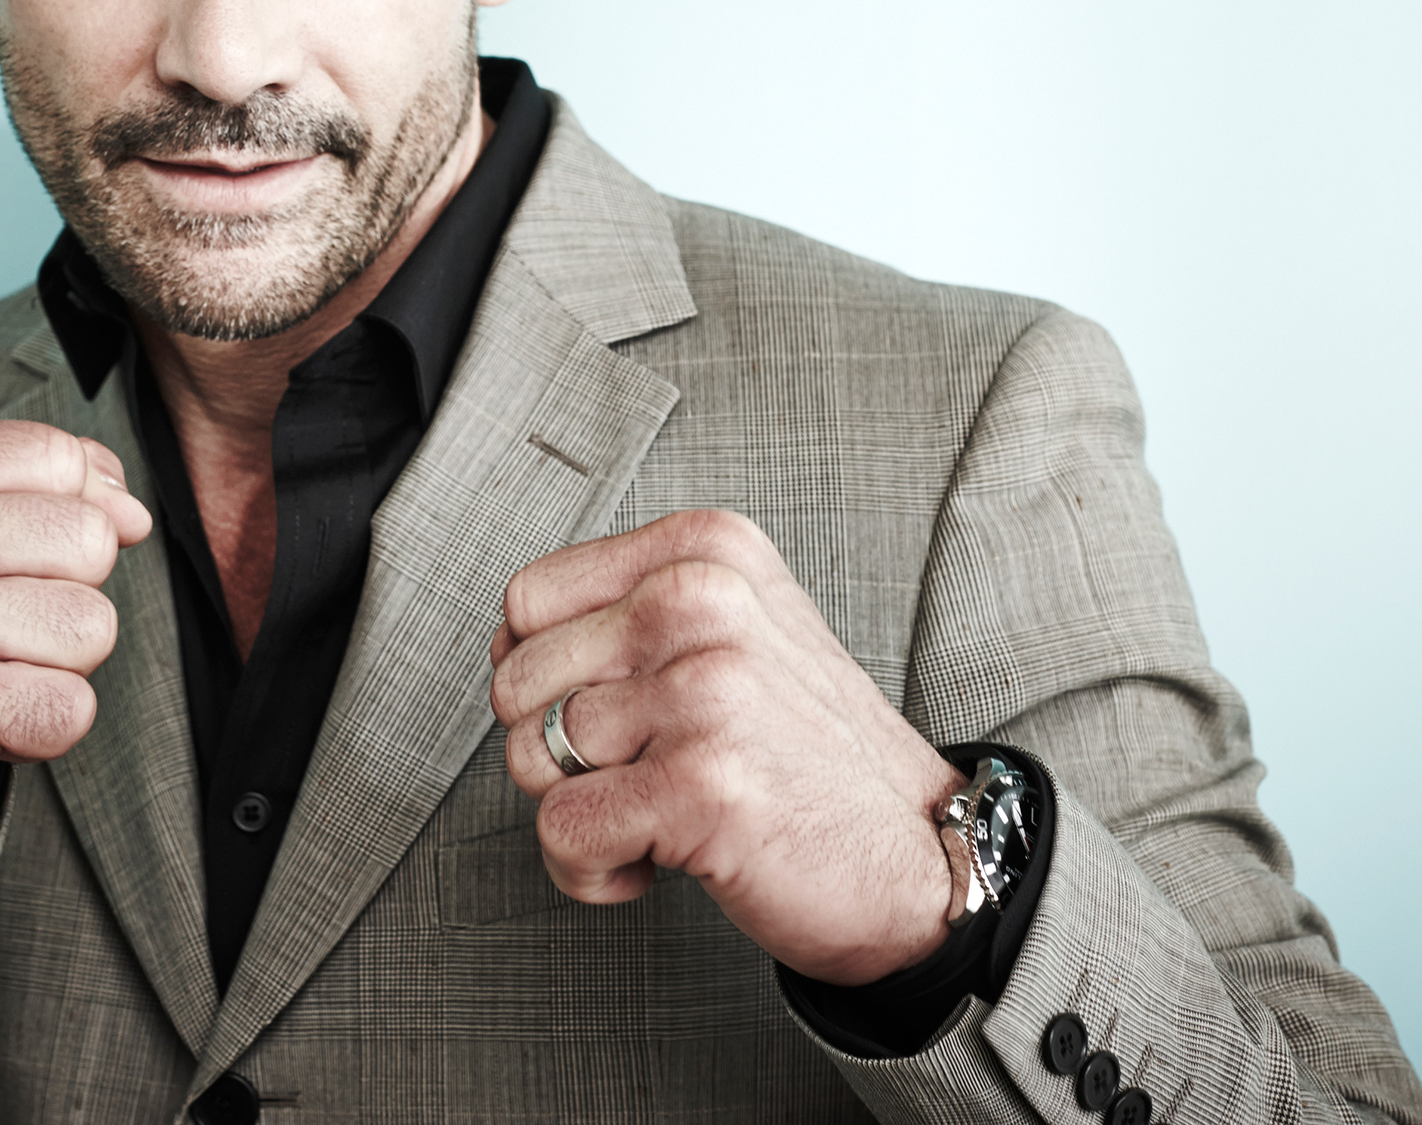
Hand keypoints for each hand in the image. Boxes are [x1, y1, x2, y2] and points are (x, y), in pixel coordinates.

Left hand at [488, 509, 962, 983]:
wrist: (916, 855)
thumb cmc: (808, 752)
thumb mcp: (735, 630)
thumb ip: (625, 611)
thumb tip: (505, 642)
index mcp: (704, 551)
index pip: (528, 599)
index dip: (544, 673)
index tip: (609, 709)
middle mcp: (702, 601)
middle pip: (516, 683)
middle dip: (557, 750)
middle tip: (643, 770)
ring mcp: (705, 690)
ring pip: (530, 759)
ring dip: (580, 813)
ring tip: (657, 812)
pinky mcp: (702, 783)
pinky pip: (563, 832)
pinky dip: (591, 870)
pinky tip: (655, 859)